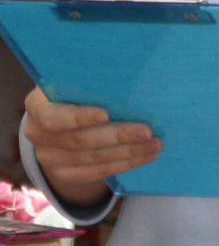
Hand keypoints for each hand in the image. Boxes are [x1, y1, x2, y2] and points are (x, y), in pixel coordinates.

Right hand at [24, 87, 161, 206]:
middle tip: (147, 130)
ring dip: (128, 152)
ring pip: (93, 159)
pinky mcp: (67, 175)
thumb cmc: (73, 91)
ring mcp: (51, 160)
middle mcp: (39, 135)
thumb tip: (129, 70)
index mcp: (38, 106)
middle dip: (117, 135)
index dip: (79, 117)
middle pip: (80, 140)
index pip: (54, 116)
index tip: (106, 113)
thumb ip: (90, 81)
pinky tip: (145, 156)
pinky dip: (125, 164)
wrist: (58, 121)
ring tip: (154, 144)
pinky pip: (98, 172)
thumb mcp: (73, 81)